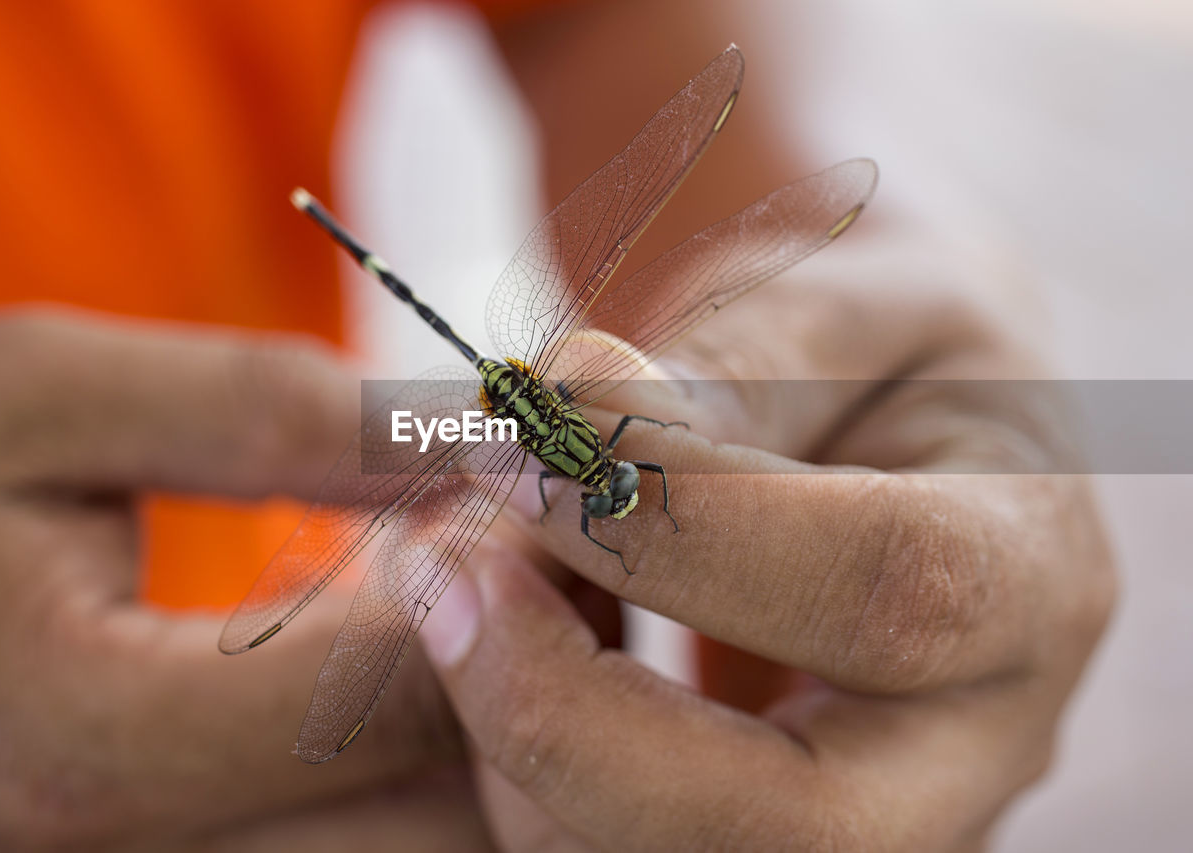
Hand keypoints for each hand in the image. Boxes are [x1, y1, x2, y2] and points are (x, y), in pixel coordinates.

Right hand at [0, 309, 489, 850]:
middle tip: (555, 548)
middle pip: (448, 822)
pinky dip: (428, 757)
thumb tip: (472, 432)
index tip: (537, 478)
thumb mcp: (47, 395)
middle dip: (540, 680)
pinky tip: (428, 647)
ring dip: (502, 733)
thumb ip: (270, 414)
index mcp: (98, 744)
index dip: (515, 578)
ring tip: (503, 590)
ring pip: (426, 851)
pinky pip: (367, 841)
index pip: (410, 693)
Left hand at [418, 238, 1115, 851]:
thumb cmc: (880, 348)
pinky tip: (508, 626)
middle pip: (790, 829)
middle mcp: (974, 740)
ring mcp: (874, 813)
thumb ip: (724, 366)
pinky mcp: (767, 828)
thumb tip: (558, 412)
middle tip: (441, 571)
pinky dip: (516, 757)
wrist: (903, 427)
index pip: (884, 591)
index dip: (680, 524)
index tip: (519, 440)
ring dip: (517, 734)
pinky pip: (605, 846)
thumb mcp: (841, 306)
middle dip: (567, 715)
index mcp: (1027, 574)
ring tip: (468, 569)